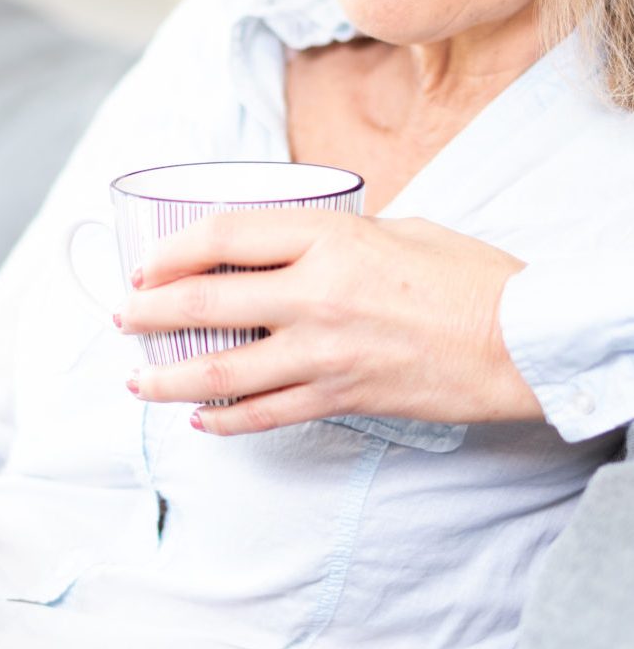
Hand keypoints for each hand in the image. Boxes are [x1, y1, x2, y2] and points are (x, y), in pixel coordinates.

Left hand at [117, 208, 542, 434]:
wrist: (525, 340)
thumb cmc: (469, 277)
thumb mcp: (395, 229)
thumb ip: (330, 237)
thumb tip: (279, 246)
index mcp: (328, 239)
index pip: (222, 237)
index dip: (172, 251)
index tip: (146, 264)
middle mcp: (316, 295)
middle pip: (203, 304)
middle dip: (148, 313)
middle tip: (123, 318)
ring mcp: (325, 352)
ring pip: (221, 372)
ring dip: (168, 378)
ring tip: (136, 380)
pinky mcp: (341, 396)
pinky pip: (265, 413)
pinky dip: (225, 419)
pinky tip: (200, 418)